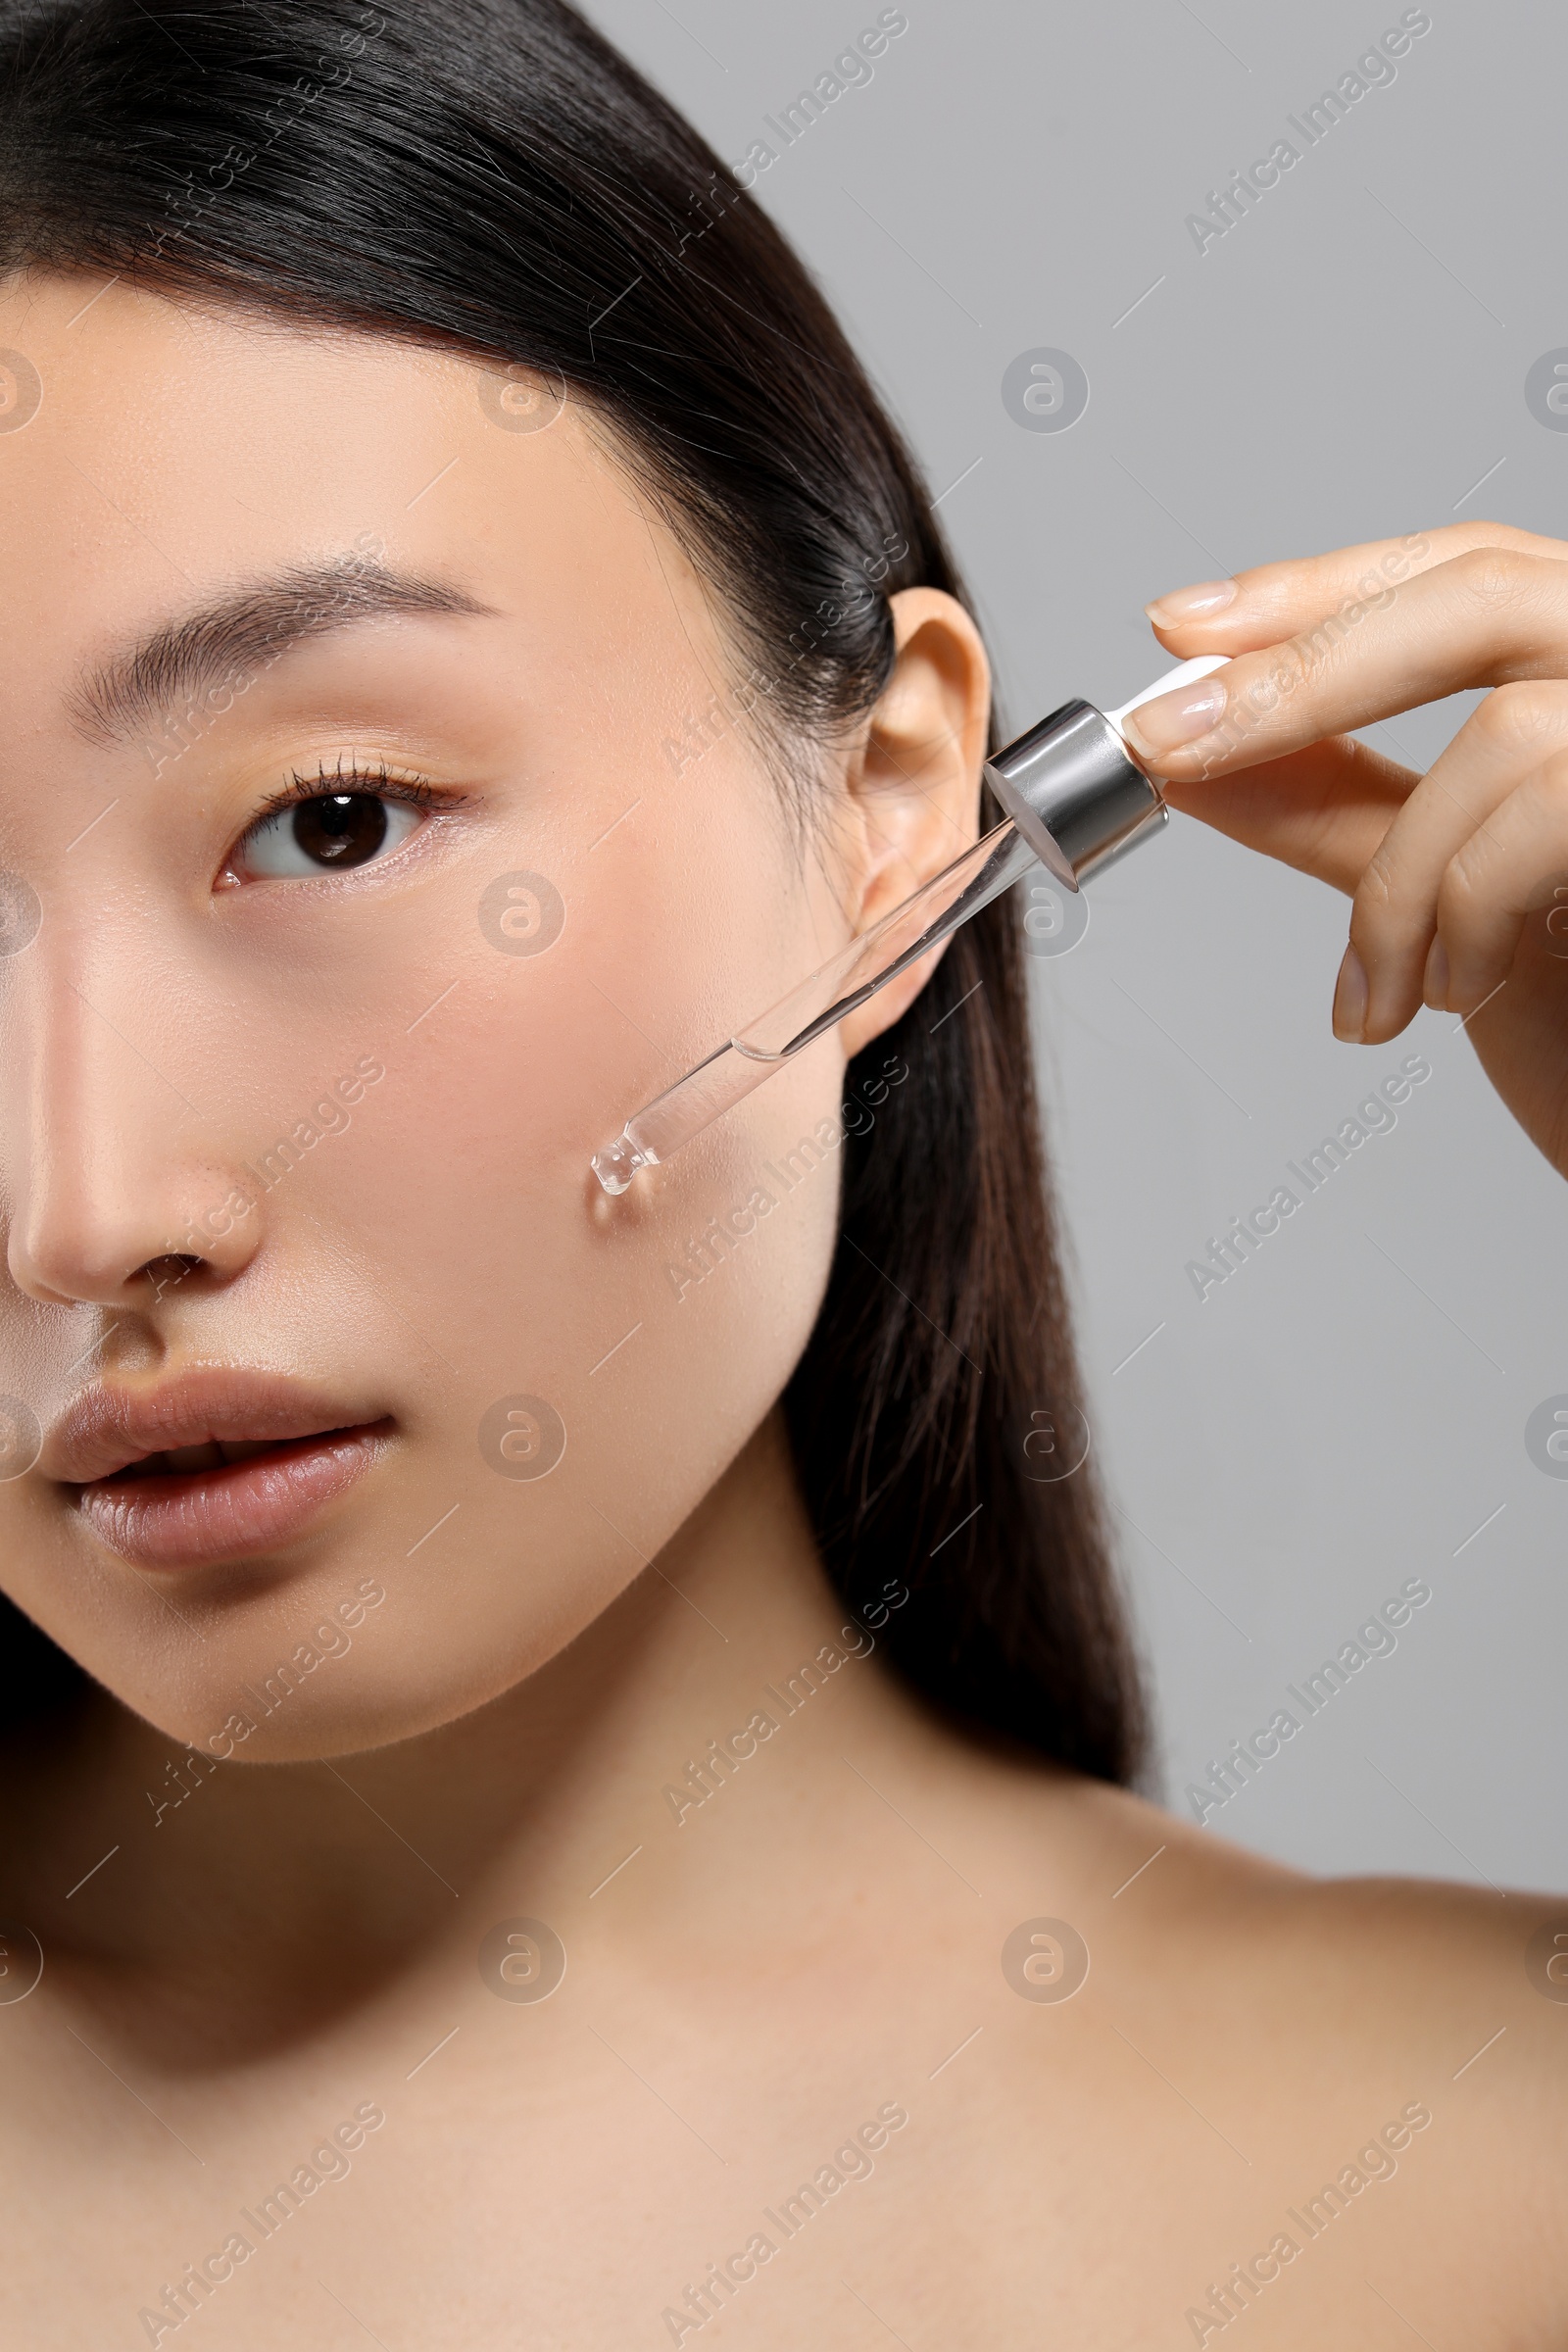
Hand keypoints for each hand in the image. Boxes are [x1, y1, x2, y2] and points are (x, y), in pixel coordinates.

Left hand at [1125, 522, 1567, 1177]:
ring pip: (1508, 736)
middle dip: (1304, 672)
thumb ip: (1330, 805)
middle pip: (1479, 592)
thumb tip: (1194, 750)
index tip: (1177, 630)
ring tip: (1374, 993)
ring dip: (1400, 882)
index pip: (1458, 567)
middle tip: (1173, 743)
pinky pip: (1543, 822)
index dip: (1312, 589)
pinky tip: (1456, 990)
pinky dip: (1465, 920)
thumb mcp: (1440, 886)